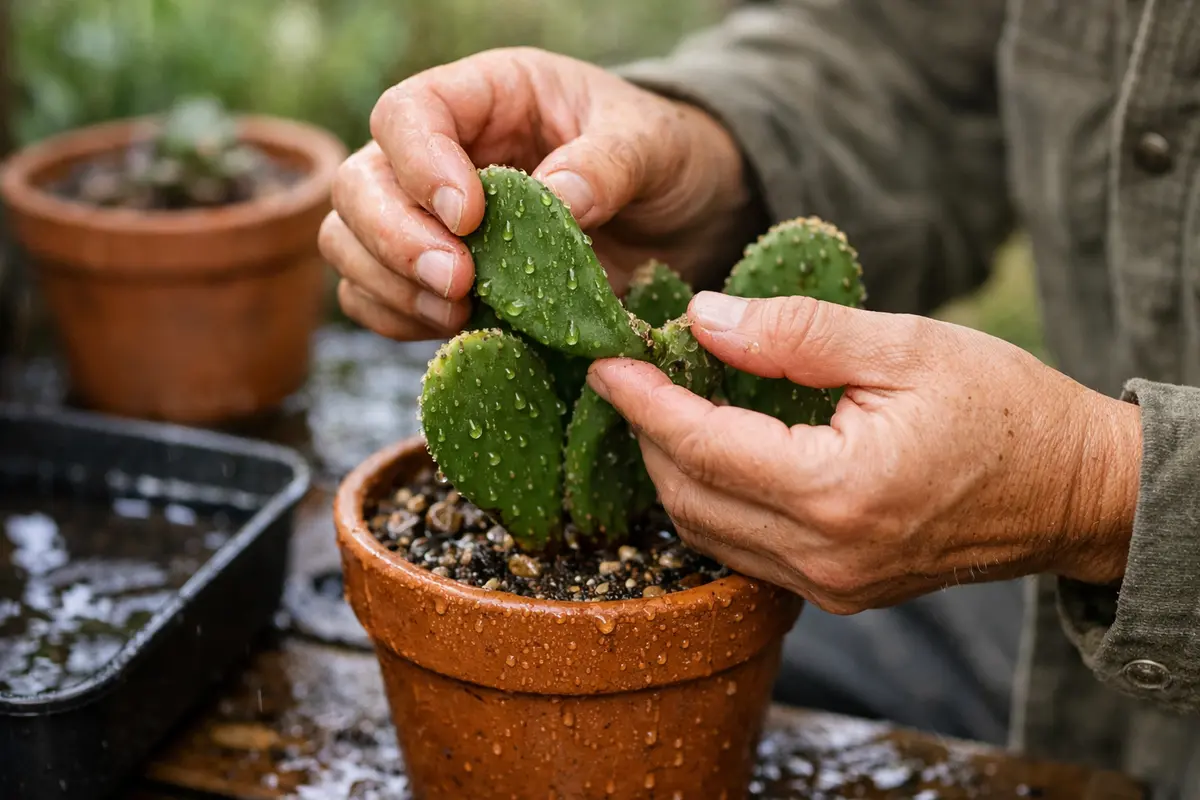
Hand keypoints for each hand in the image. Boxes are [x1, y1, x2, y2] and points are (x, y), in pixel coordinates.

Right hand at [319, 46, 759, 341]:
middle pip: (359, 184)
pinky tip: (455, 327)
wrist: (673, 215)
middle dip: (394, 238)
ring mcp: (428, 219)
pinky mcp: (437, 278)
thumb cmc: (660, 156)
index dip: (420, 165)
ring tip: (461, 310)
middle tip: (460, 282)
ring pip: (349, 243)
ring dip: (391, 286)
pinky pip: (375, 298)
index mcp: (486, 96)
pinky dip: (398, 319)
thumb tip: (558, 202)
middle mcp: (440, 154)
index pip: (408, 113)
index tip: (470, 216)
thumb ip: (607, 165)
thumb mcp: (652, 145)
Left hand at [586, 292, 1143, 613]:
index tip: (605, 361)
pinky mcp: (839, 591)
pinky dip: (714, 499)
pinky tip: (714, 452)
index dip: (644, 400)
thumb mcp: (903, 346)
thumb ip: (794, 333)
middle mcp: (825, 555)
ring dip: (674, 468)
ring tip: (665, 406)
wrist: (1074, 491)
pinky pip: (744, 549)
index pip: (703, 445)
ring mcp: (831, 584)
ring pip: (708, 531)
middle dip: (648, 433)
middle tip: (634, 373)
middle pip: (690, 496)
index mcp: (840, 491)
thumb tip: (702, 318)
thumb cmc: (1004, 408)